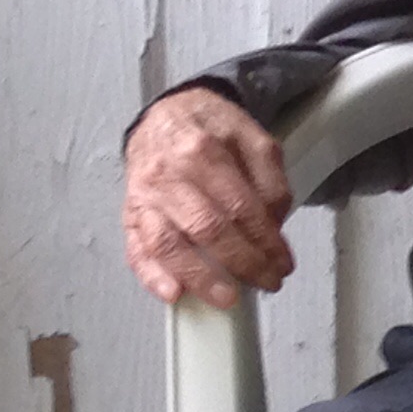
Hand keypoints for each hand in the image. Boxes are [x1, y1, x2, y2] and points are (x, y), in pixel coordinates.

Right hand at [122, 88, 295, 306]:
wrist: (166, 114)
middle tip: (268, 281)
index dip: (265, 240)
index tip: (283, 261)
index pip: (240, 206)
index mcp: (202, 150)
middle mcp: (168, 174)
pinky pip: (135, 248)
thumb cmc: (212, 130)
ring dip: (200, 277)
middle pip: (206, 228)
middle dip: (242, 262)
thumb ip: (270, 178)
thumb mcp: (253, 138)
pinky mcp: (129, 213)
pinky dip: (151, 275)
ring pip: (167, 243)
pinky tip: (172, 293)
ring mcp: (144, 196)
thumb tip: (274, 223)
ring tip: (227, 297)